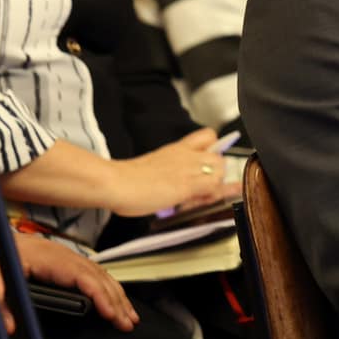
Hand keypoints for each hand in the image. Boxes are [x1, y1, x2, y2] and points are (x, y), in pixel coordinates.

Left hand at [6, 232, 139, 330]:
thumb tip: (11, 327)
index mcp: (49, 258)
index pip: (83, 277)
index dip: (99, 295)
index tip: (110, 314)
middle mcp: (64, 256)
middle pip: (99, 277)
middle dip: (116, 301)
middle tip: (127, 324)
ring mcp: (68, 258)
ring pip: (101, 276)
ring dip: (117, 296)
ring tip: (129, 317)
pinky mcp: (67, 264)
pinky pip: (95, 275)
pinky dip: (110, 289)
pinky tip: (116, 301)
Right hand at [109, 127, 241, 216]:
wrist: (116, 183)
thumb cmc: (127, 180)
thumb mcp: (154, 168)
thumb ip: (169, 173)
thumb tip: (175, 187)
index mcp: (177, 149)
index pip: (208, 136)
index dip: (214, 149)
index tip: (210, 163)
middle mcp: (186, 155)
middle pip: (219, 155)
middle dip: (218, 172)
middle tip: (206, 187)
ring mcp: (189, 168)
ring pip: (221, 170)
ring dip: (217, 184)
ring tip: (202, 197)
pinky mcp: (188, 184)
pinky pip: (214, 186)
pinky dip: (214, 195)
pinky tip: (204, 201)